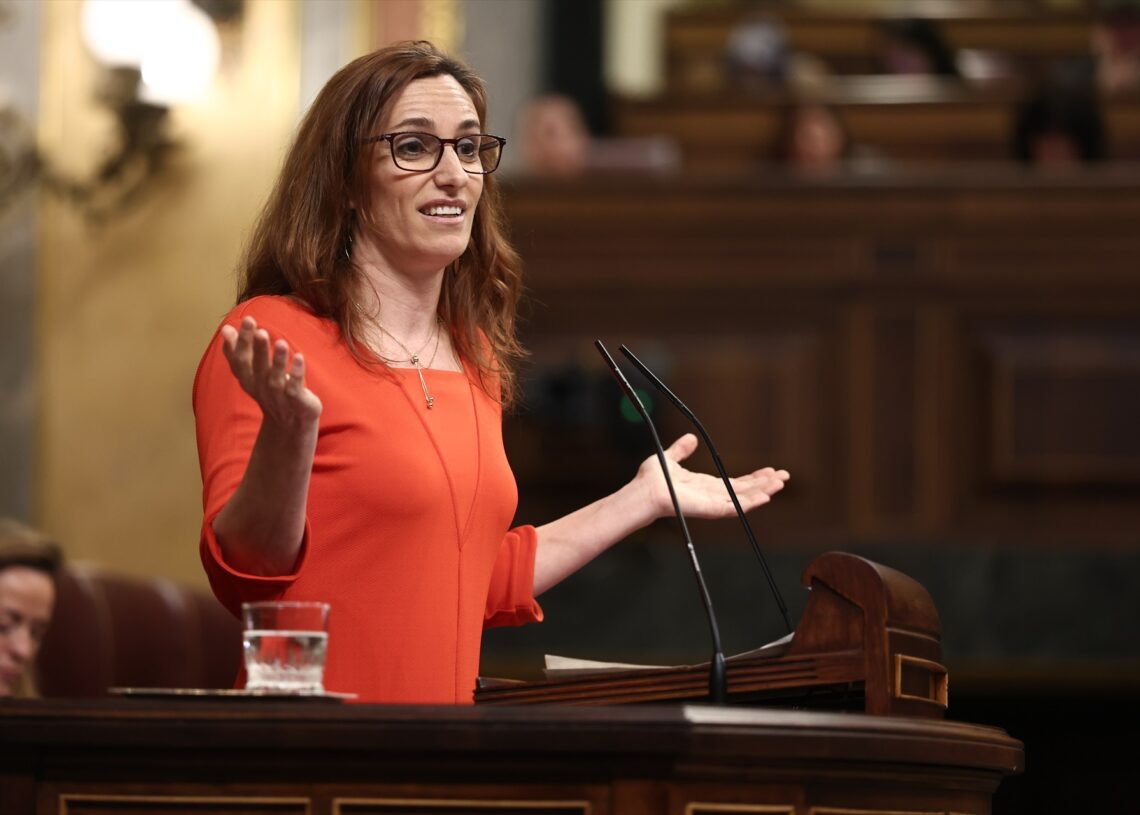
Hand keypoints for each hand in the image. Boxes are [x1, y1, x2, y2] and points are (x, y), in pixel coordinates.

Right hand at [220, 316, 321, 429]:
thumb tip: (225, 328)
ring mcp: (278, 395)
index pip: (239, 360)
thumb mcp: (253, 373)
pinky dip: (296, 373)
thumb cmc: (272, 391)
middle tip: (256, 325)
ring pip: (274, 377)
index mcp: (248, 379)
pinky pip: (294, 387)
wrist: (291, 424)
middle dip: (253, 346)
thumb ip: (240, 352)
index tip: (238, 323)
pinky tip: (298, 357)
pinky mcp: (296, 401)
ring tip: (280, 341)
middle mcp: (260, 387)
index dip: (236, 343)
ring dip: (276, 359)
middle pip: (254, 366)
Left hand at [635, 433, 788, 520]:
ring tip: (781, 483)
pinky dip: (751, 502)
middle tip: (784, 477)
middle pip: (746, 490)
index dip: (754, 477)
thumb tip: (690, 439)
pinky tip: (765, 496)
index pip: (736, 483)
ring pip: (745, 498)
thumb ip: (681, 450)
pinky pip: (736, 507)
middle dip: (765, 483)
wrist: (645, 490)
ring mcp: (713, 503)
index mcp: (706, 485)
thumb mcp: (670, 458)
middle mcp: (712, 496)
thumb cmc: (652, 479)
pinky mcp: (711, 509)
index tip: (769, 470)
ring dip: (764, 491)